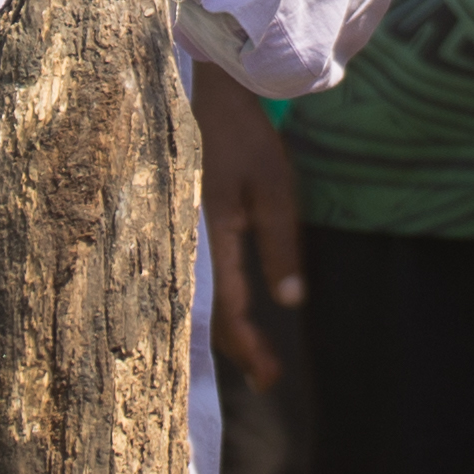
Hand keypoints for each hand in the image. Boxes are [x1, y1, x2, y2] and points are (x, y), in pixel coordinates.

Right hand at [194, 65, 306, 390]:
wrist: (212, 95)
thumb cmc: (247, 138)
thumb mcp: (275, 188)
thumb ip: (279, 243)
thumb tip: (289, 300)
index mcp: (212, 235)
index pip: (228, 307)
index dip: (249, 345)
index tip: (271, 376)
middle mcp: (191, 242)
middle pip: (209, 312)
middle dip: (238, 348)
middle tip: (266, 379)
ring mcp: (184, 234)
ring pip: (200, 297)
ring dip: (227, 330)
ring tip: (253, 356)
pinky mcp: (187, 224)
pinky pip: (198, 277)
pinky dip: (216, 304)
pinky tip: (231, 311)